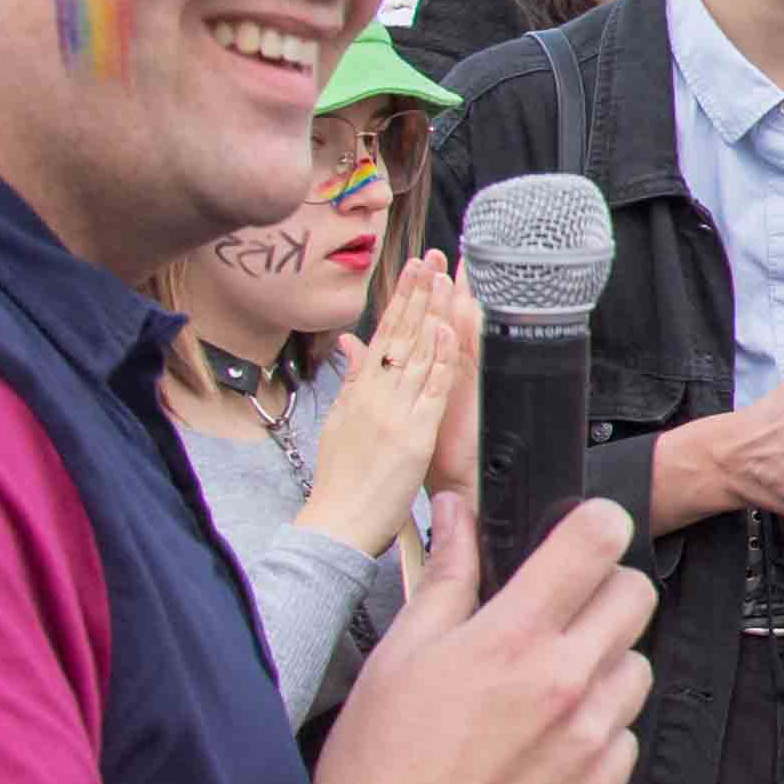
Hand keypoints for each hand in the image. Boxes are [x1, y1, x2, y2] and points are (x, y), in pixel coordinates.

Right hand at [299, 255, 471, 555]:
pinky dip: (438, 358)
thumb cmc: (340, 480)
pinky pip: (430, 390)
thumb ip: (349, 382)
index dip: (398, 302)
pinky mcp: (413, 435)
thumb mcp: (337, 423)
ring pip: (416, 355)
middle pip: (398, 337)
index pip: (381, 337)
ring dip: (430, 314)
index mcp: (356, 393)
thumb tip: (350, 346)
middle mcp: (373, 396)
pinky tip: (446, 331)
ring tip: (441, 279)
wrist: (337, 524)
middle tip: (427, 259)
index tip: (411, 272)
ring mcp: (393, 413)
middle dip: (415, 295)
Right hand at [309, 496, 659, 783]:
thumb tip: (458, 511)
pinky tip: (549, 742)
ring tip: (545, 686)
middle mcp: (566, 681)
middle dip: (605, 588)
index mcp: (513, 637)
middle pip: (636, 595)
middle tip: (561, 611)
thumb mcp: (400, 655)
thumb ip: (447, 577)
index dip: (596, 525)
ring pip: (639, 664)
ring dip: (605, 661)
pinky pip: (628, 732)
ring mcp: (592, 738)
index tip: (583, 535)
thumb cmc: (378, 769)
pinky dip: (600, 726)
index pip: (598, 541)